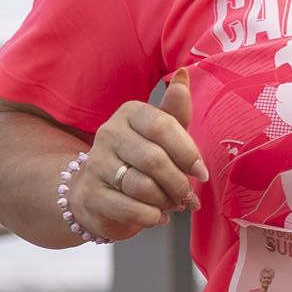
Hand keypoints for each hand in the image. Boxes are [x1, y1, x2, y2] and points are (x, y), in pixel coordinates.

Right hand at [75, 77, 199, 242]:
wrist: (97, 193)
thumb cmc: (140, 160)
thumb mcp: (162, 134)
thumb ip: (176, 110)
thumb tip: (183, 74)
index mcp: (130, 113)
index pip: (163, 126)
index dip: (187, 152)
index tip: (200, 172)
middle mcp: (109, 134)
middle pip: (155, 160)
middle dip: (179, 183)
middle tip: (187, 195)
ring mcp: (96, 164)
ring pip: (143, 186)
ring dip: (166, 201)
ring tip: (171, 204)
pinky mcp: (91, 195)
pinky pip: (131, 209)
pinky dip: (152, 217)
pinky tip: (156, 215)